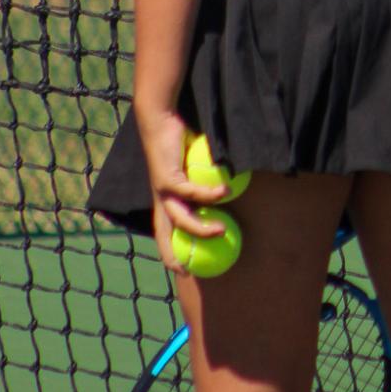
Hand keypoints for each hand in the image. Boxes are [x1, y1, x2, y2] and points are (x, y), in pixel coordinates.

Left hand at [135, 106, 231, 273]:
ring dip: (202, 228)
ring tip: (223, 230)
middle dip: (174, 257)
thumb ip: (204, 179)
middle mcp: (160, 199)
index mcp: (163, 200)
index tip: (184, 269)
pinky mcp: (167, 179)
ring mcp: (162, 191)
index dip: (171, 253)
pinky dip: (211, 194)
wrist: (160, 121)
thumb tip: (230, 188)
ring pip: (181, 219)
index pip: (164, 233)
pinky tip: (227, 190)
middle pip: (165, 236)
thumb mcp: (192, 165)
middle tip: (192, 270)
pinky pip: (192, 192)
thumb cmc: (178, 141)